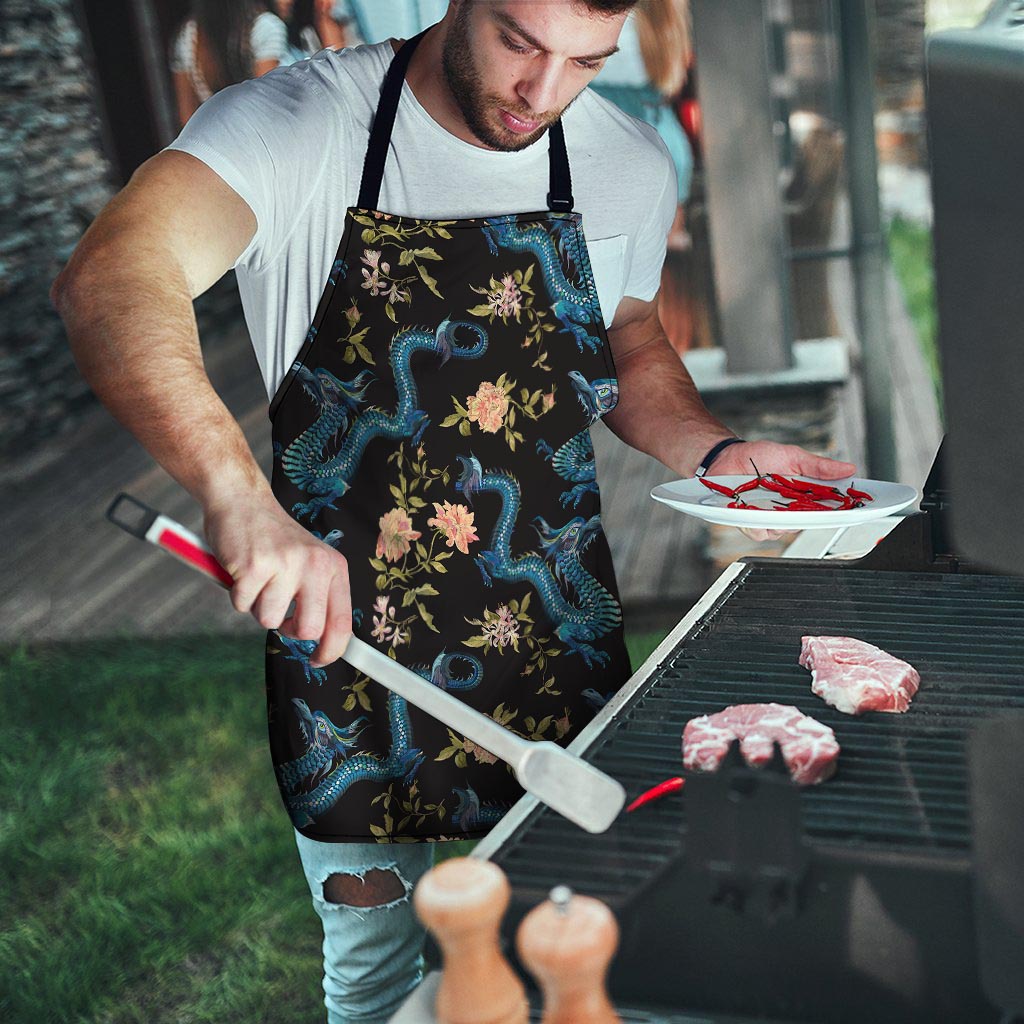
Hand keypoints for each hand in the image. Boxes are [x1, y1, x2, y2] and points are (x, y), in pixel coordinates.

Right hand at [203, 493, 351, 667]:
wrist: (242, 501)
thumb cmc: (274, 539)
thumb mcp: (309, 561)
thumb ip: (318, 595)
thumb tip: (323, 642)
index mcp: (333, 566)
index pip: (342, 621)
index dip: (332, 650)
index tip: (319, 660)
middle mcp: (315, 564)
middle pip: (309, 629)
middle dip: (289, 630)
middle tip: (279, 611)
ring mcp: (285, 564)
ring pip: (269, 620)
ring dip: (258, 606)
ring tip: (258, 579)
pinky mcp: (254, 566)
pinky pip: (242, 605)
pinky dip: (237, 594)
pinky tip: (242, 570)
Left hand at [707, 440, 856, 542]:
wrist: (727, 458)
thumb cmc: (759, 456)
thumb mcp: (793, 456)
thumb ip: (819, 466)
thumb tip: (848, 468)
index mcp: (804, 495)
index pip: (829, 508)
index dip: (843, 511)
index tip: (856, 509)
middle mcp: (790, 510)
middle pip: (808, 523)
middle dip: (809, 516)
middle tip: (804, 502)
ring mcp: (770, 518)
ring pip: (784, 531)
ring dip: (779, 518)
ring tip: (769, 499)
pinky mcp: (751, 523)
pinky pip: (760, 532)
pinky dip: (757, 522)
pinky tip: (752, 508)